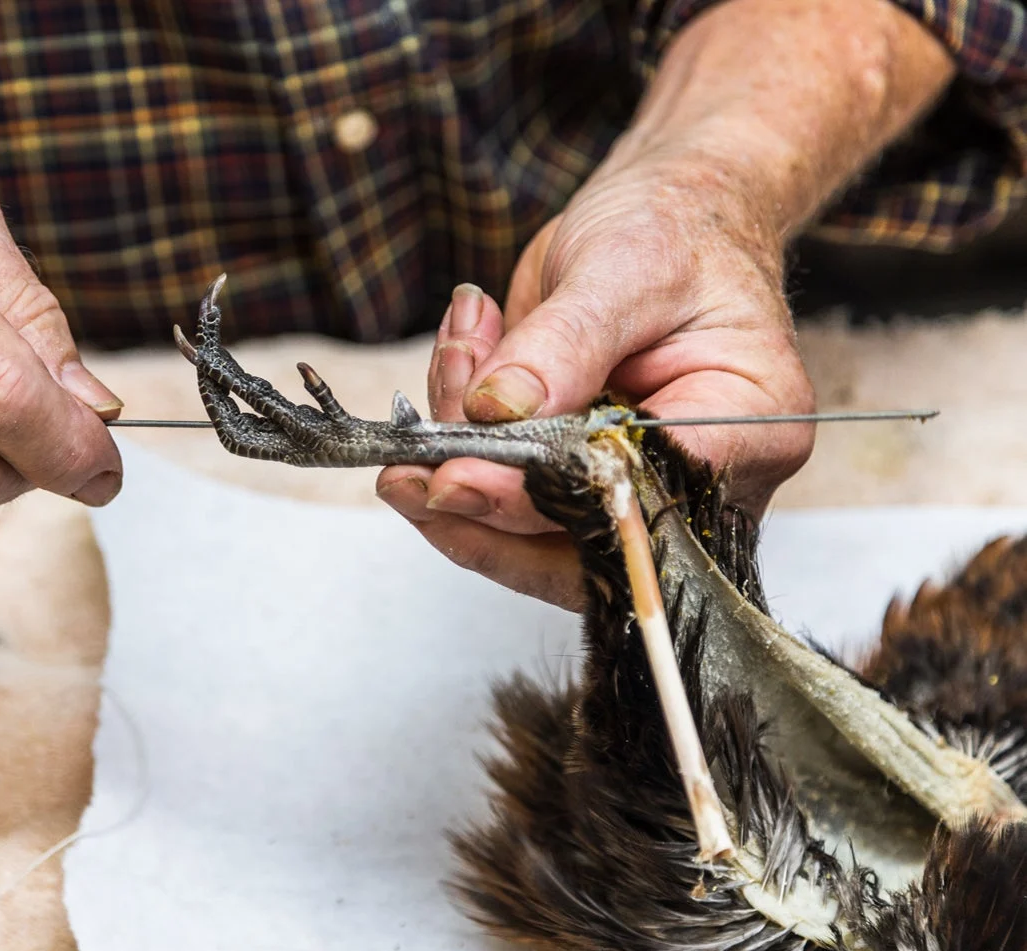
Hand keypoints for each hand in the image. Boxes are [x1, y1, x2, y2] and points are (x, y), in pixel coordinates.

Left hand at [376, 157, 815, 610]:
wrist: (665, 206)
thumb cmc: (675, 226)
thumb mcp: (624, 268)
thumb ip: (562, 345)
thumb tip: (497, 415)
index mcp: (746, 431)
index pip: (639, 499)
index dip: (543, 502)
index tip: (458, 477)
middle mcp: (694, 479)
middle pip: (578, 543)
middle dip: (481, 503)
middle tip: (406, 466)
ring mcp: (629, 484)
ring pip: (525, 528)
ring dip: (460, 457)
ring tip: (456, 354)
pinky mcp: (573, 474)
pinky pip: (502, 491)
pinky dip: (458, 433)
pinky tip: (462, 354)